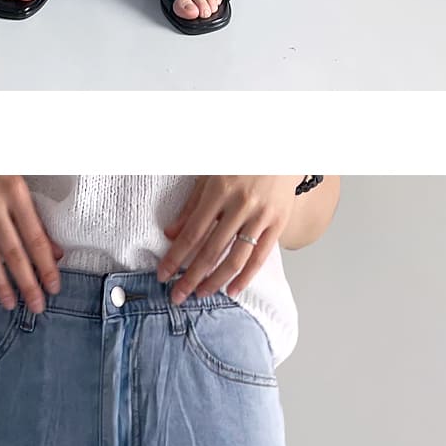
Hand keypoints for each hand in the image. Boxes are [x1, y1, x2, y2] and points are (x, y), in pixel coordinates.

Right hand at [0, 176, 61, 314]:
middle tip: (36, 306)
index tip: (54, 287)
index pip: (35, 237)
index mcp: (15, 189)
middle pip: (12, 251)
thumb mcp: (20, 182)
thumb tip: (55, 252)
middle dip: (26, 282)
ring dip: (0, 282)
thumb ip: (37, 216)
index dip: (45, 265)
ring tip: (10, 302)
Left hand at [158, 174, 298, 300]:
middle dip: (191, 277)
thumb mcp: (210, 175)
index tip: (163, 275)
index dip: (175, 257)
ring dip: (215, 281)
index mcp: (219, 190)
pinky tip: (232, 290)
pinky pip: (260, 257)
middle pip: (211, 250)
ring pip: (235, 258)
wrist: (282, 149)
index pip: (192, 233)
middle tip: (177, 295)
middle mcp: (240, 205)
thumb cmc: (241, 161)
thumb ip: (191, 205)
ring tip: (201, 294)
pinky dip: (246, 277)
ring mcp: (261, 216)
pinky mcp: (278, 224)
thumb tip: (171, 234)